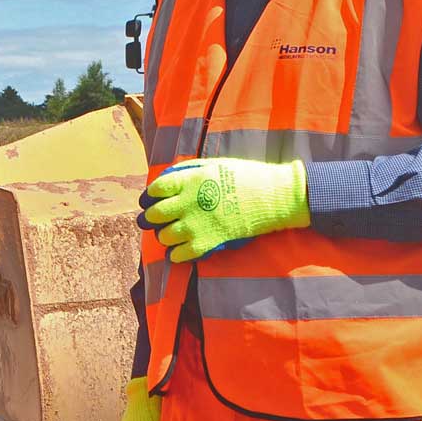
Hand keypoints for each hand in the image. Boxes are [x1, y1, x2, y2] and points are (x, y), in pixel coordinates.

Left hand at [138, 158, 308, 262]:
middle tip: (153, 220)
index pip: (157, 188)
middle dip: (151, 218)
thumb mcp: (215, 166)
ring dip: (164, 237)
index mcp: (189, 180)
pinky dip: (175, 255)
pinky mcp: (207, 243)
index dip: (150, 195)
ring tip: (169, 236)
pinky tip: (177, 252)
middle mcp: (187, 202)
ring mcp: (196, 224)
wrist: (271, 197)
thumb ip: (191, 173)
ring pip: (164, 236)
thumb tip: (174, 178)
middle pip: (155, 214)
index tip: (150, 199)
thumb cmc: (247, 177)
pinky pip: (180, 255)